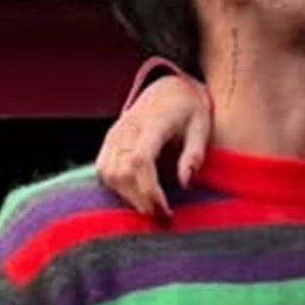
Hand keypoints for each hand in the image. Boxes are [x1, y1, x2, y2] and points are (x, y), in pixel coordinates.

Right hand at [96, 75, 211, 216]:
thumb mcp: (202, 127)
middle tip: (163, 217)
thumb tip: (185, 184)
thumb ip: (194, 155)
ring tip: (152, 207)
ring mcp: (114, 134)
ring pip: (108, 174)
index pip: (140, 161)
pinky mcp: (108, 140)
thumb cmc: (189, 109)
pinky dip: (117, 188)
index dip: (148, 190)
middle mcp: (127, 128)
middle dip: (140, 200)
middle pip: (121, 172)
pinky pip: (103, 170)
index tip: (165, 210)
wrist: (168, 87)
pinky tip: (137, 196)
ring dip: (128, 197)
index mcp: (153, 123)